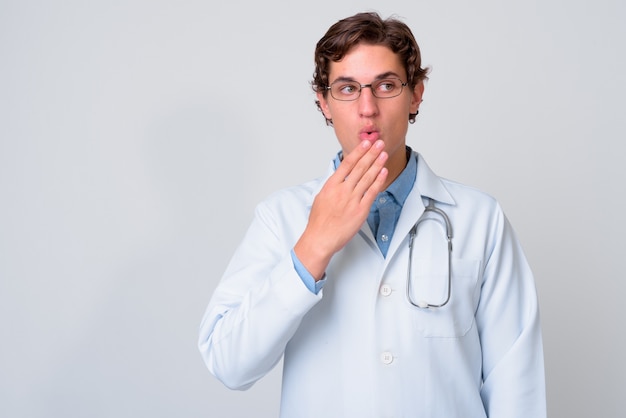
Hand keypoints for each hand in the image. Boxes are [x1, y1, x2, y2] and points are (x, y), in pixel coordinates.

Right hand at [293, 140, 387, 279]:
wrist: (321, 238)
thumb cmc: (319, 221)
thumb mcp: (321, 197)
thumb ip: (332, 186)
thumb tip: (340, 176)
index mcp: (331, 186)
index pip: (347, 164)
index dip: (358, 152)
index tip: (365, 143)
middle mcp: (342, 190)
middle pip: (359, 167)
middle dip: (371, 153)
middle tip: (379, 143)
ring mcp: (352, 200)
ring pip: (367, 177)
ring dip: (376, 164)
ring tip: (383, 154)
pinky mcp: (360, 210)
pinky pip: (372, 192)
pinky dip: (378, 181)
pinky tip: (383, 172)